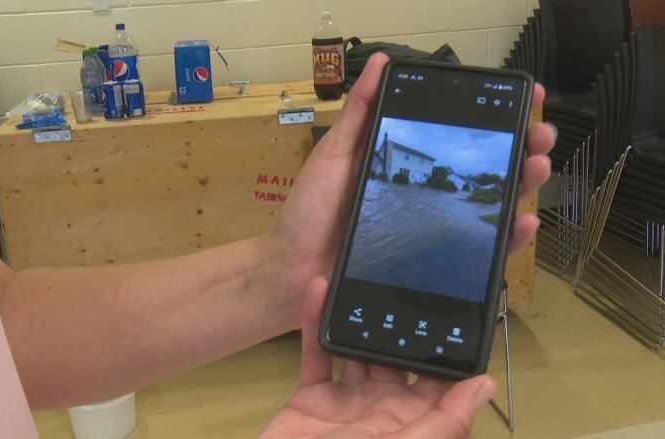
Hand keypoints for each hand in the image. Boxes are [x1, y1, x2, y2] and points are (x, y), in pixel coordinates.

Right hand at [260, 277, 495, 438]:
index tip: (458, 309)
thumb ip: (445, 422)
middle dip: (400, 325)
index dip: (449, 350)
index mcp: (413, 425)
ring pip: (356, 350)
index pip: (440, 383)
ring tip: (365, 279)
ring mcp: (346, 403)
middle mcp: (383, 410)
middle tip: (404, 280)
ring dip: (359, 318)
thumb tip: (485, 384)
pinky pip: (316, 353)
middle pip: (397, 359)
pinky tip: (319, 290)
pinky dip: (315, 322)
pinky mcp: (311, 398)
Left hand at [271, 53, 555, 319]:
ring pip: (491, 206)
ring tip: (538, 166)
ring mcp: (433, 229)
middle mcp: (427, 194)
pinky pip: (479, 253)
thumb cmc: (311, 213)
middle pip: (486, 169)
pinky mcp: (434, 265)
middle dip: (521, 148)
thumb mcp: (334, 155)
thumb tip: (382, 63)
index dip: (494, 120)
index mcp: (408, 165)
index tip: (524, 99)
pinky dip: (507, 238)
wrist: (295, 272)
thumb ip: (359, 113)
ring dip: (522, 185)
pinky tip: (522, 222)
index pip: (460, 137)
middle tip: (540, 136)